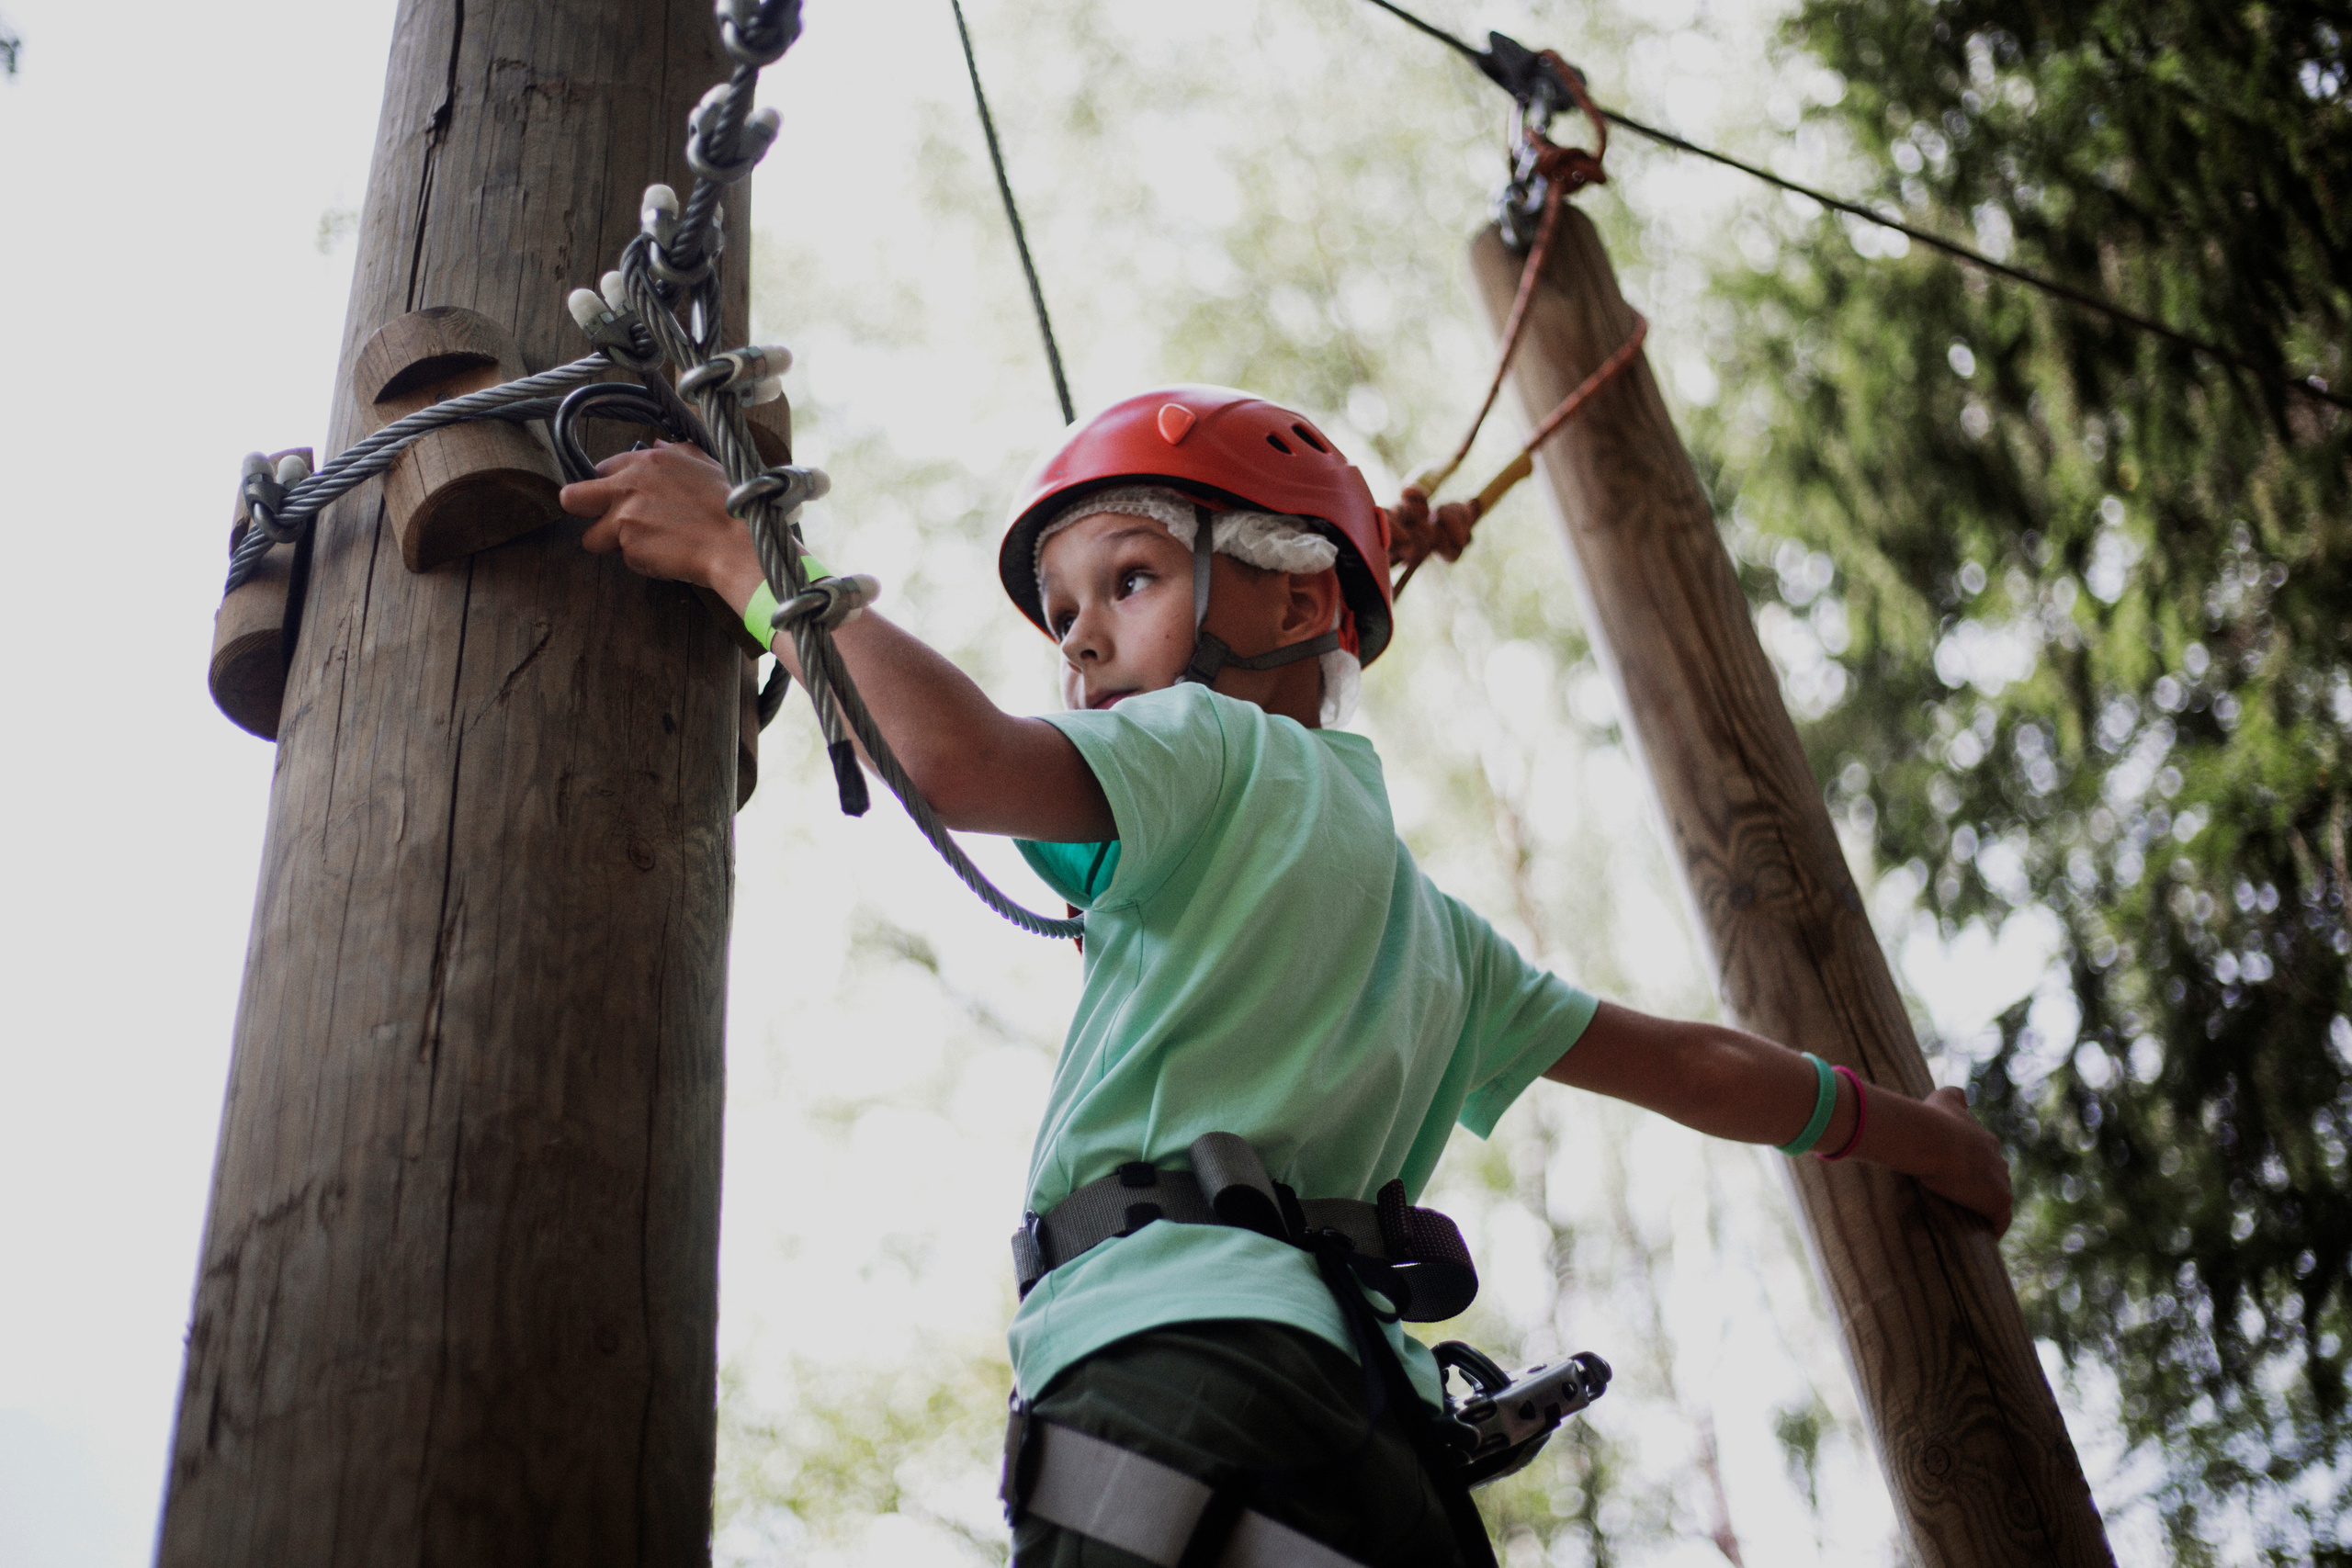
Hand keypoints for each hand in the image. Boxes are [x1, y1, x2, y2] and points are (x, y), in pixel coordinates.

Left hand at [563, 442, 761, 603]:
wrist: (738, 543)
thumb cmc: (729, 506)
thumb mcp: (705, 464)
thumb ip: (675, 453)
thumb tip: (657, 444)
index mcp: (647, 461)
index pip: (601, 468)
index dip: (610, 487)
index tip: (621, 499)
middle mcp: (629, 485)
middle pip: (572, 498)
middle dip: (584, 510)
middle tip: (606, 521)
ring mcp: (625, 517)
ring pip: (592, 537)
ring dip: (613, 543)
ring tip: (647, 544)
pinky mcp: (629, 547)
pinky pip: (623, 559)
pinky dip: (641, 561)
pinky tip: (666, 555)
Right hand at [1913, 1085, 2013, 1236]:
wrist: (1932, 1139)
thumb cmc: (1932, 1120)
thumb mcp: (1943, 1099)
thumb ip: (1954, 1095)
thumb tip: (1963, 1094)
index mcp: (1986, 1140)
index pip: (1986, 1157)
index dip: (1974, 1167)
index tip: (1960, 1176)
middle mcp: (1998, 1159)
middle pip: (1996, 1178)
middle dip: (1983, 1188)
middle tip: (1960, 1199)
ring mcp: (2001, 1181)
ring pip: (1999, 1199)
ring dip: (1987, 1208)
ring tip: (1970, 1219)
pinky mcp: (1997, 1201)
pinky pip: (1999, 1221)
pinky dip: (1994, 1229)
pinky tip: (1982, 1236)